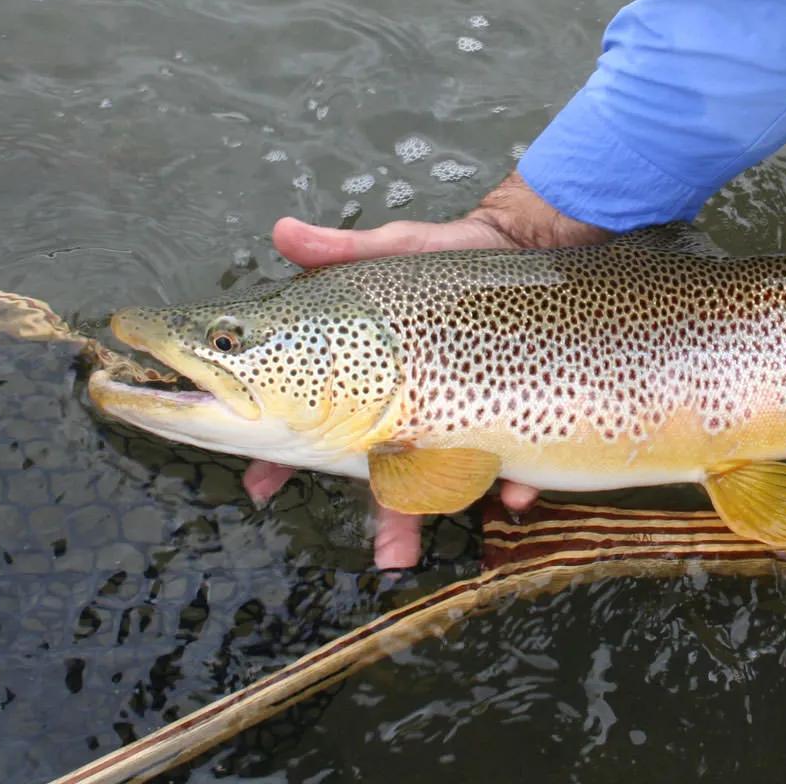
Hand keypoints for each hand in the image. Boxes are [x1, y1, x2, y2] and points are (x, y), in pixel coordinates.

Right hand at [246, 173, 609, 567]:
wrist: (522, 245)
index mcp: (375, 377)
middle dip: (390, 515)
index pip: (321, 423)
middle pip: (392, 469)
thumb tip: (283, 231)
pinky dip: (515, 479)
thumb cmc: (448, 254)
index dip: (286, 455)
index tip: (263, 484)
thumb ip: (341, 251)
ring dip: (448, 510)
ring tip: (461, 544)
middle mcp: (416, 405)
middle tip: (388, 555)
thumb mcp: (395, 250)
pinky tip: (516, 491)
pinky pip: (516, 459)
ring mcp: (465, 414)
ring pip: (452, 476)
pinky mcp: (513, 413)